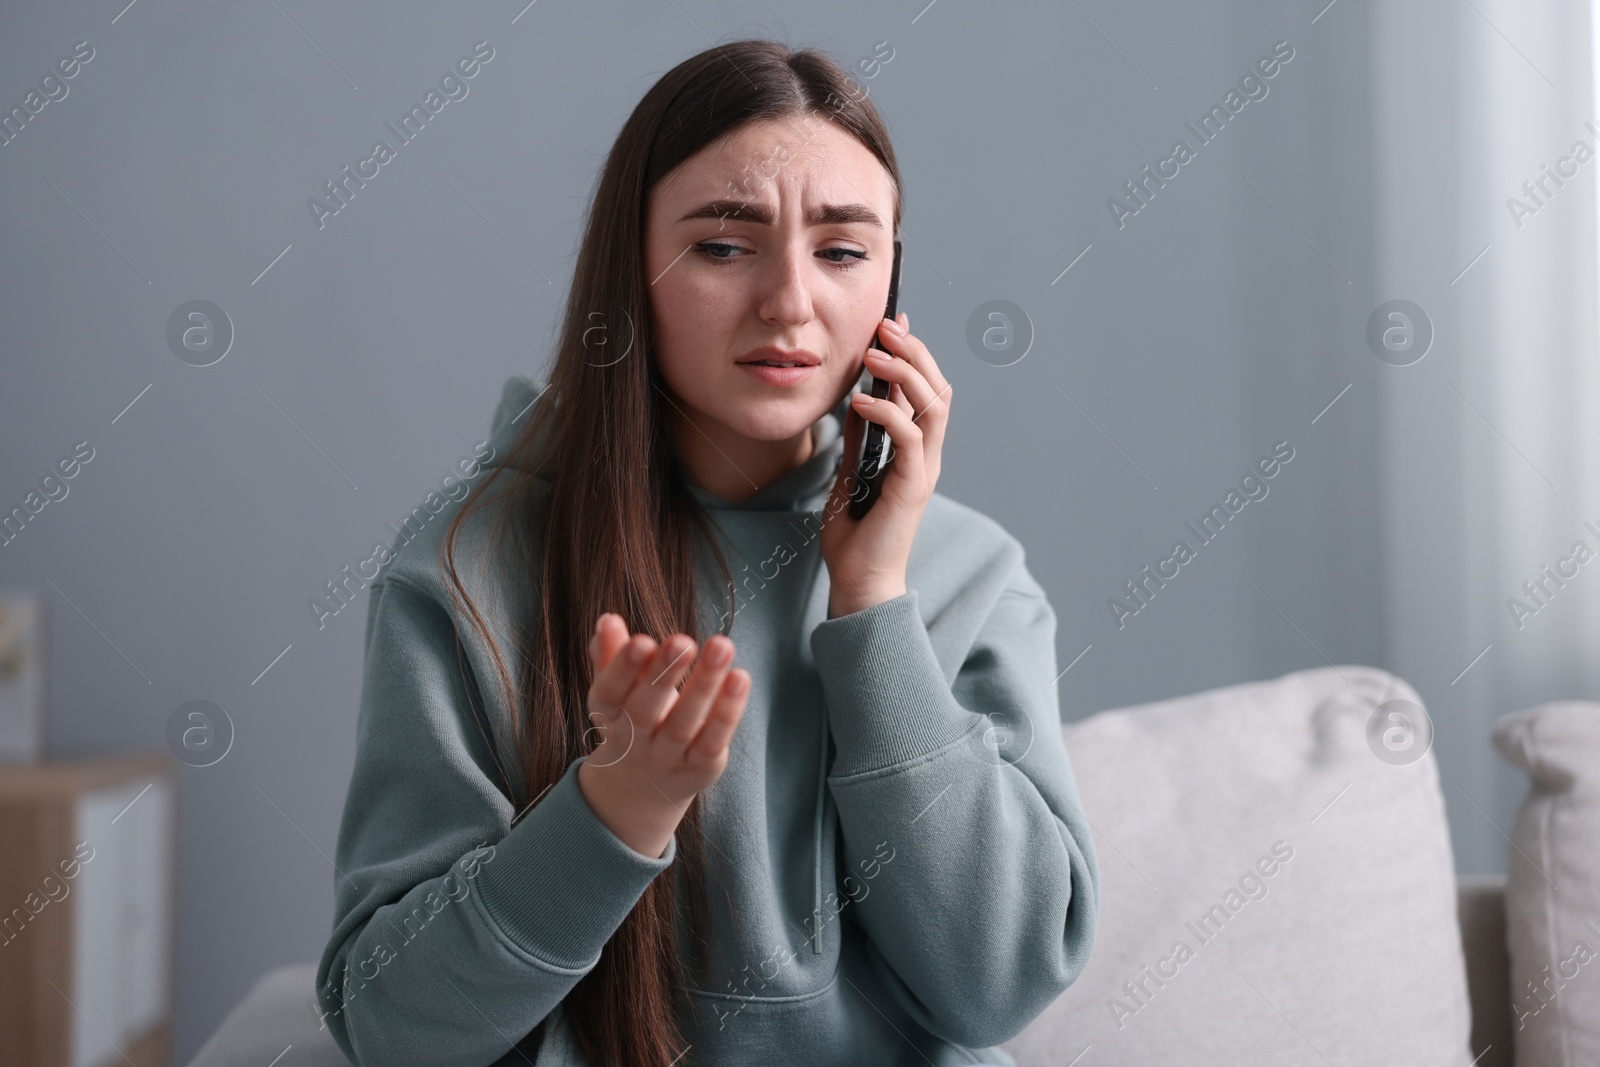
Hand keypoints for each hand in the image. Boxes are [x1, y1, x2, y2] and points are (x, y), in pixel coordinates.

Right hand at [576, 612, 749, 856]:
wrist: (644, 785)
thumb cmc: (634, 719)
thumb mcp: (618, 690)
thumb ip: (611, 654)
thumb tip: (607, 620)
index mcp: (609, 713)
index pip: (610, 692)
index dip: (623, 668)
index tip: (642, 641)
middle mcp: (635, 738)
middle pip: (645, 709)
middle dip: (663, 674)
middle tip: (682, 640)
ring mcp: (667, 755)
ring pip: (684, 724)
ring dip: (704, 685)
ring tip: (721, 647)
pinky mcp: (700, 765)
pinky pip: (714, 739)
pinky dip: (727, 711)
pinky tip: (740, 678)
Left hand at [820, 311, 952, 616]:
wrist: (859, 581)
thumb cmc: (854, 536)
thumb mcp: (849, 472)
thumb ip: (858, 438)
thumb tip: (857, 398)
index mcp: (915, 451)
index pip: (925, 390)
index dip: (913, 354)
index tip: (891, 325)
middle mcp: (927, 456)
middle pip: (938, 389)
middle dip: (914, 352)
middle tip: (884, 327)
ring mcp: (923, 470)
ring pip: (933, 406)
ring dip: (905, 373)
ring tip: (874, 355)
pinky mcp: (911, 486)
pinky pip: (908, 437)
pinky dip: (887, 412)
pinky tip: (860, 402)